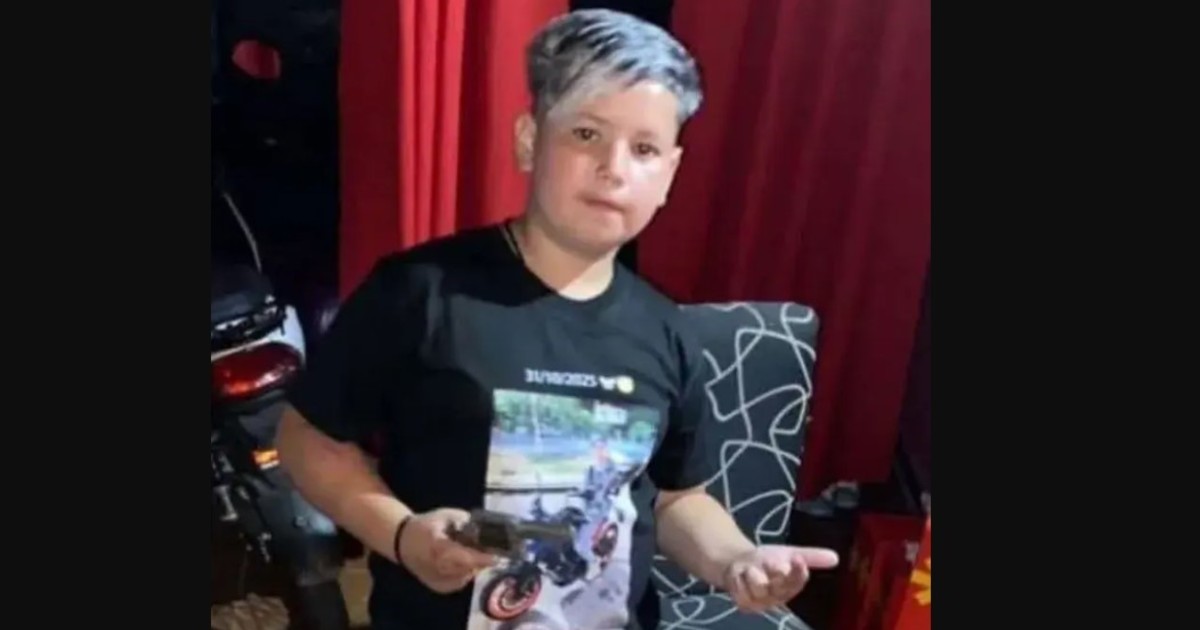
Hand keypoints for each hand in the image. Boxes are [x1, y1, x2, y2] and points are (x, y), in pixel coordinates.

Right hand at [397, 508, 498, 593]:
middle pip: (467, 568)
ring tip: (468, 552)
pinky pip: (461, 581)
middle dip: (480, 560)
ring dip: (473, 565)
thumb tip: (485, 529)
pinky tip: (459, 561)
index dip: (480, 558)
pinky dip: (465, 572)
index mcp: (436, 546)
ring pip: (467, 575)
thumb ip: (466, 521)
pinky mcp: (439, 588)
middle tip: (488, 549)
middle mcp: (436, 567)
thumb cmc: (425, 525)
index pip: (462, 556)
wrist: (402, 542)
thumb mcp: (445, 515)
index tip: (497, 557)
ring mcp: (437, 580)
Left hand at [722, 545, 839, 612]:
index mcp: (791, 585)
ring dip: (753, 572)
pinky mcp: (744, 604)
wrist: (739, 563)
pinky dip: (739, 578)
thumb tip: (836, 557)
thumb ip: (812, 556)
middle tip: (772, 562)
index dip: (798, 571)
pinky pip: (741, 591)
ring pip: (758, 587)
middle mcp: (778, 596)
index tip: (797, 558)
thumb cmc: (768, 561)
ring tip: (750, 567)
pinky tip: (740, 574)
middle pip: (780, 586)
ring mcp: (761, 602)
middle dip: (775, 571)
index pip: (798, 581)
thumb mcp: (789, 553)